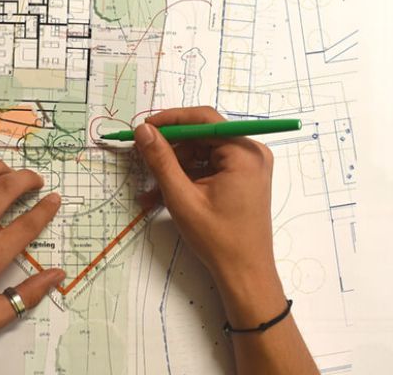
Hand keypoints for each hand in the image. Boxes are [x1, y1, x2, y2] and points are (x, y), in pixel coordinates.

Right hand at [134, 106, 285, 326]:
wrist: (244, 273)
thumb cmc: (218, 238)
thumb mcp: (182, 197)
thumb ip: (161, 160)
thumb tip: (143, 130)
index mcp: (244, 152)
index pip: (203, 118)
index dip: (170, 120)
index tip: (143, 129)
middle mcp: (250, 153)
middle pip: (200, 136)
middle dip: (170, 150)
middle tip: (142, 160)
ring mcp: (247, 166)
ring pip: (200, 153)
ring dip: (173, 169)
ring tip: (150, 192)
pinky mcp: (241, 178)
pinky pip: (207, 167)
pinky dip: (185, 178)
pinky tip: (162, 196)